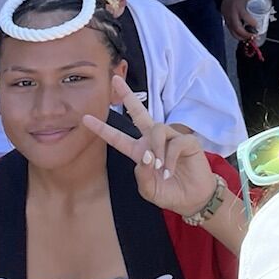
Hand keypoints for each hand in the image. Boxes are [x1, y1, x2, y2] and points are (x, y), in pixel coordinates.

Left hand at [83, 77, 216, 215]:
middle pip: (138, 113)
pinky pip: (175, 142)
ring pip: (157, 129)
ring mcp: (170, 138)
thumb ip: (143, 177)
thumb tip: (147, 157)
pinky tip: (171, 170)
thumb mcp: (150, 191)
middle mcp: (153, 141)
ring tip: (162, 168)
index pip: (118, 138)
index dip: (102, 129)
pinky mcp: (187, 141)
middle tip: (115, 80)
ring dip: (157, 150)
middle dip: (127, 96)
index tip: (85, 119)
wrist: (192, 198)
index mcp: (139, 152)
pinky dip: (171, 158)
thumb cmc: (170, 193)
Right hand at [221, 0, 254, 40]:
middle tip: (255, 36)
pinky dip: (240, 37)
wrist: (226, 1)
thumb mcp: (247, 0)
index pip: (244, 16)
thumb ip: (255, 5)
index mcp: (238, 7)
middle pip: (238, 27)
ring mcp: (229, 22)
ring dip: (243, 38)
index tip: (258, 26)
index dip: (252, 22)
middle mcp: (232, 15)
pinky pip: (233, 34)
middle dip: (247, 34)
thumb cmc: (238, 1)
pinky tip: (246, 38)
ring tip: (251, 38)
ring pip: (234, 33)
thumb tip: (266, 12)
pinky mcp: (228, 26)